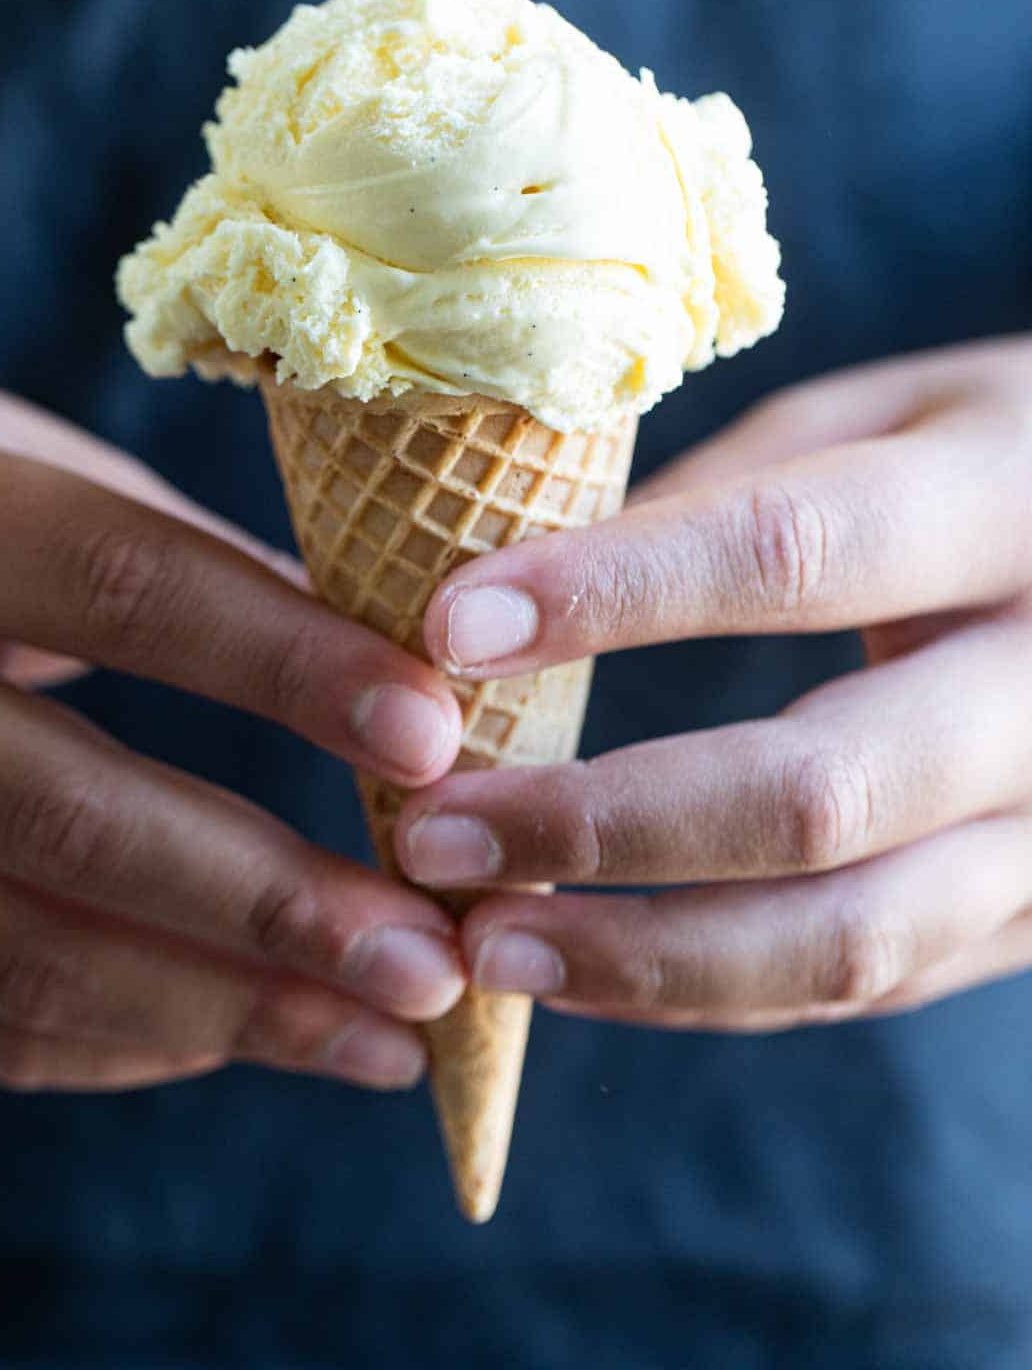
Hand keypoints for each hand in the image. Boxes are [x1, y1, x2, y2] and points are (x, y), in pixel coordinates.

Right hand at [0, 349, 464, 1090]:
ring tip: (381, 1033)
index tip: (435, 737)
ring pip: (11, 952)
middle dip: (269, 903)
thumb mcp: (0, 455)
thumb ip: (165, 550)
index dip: (281, 665)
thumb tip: (379, 652)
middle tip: (433, 956)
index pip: (114, 583)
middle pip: (61, 813)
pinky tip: (234, 1036)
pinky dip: (113, 1043)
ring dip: (219, 1010)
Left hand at [394, 336, 1031, 1030]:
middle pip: (820, 789)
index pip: (795, 552)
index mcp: (1007, 502)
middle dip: (601, 823)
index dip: (613, 595)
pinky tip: (588, 971)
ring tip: (486, 944)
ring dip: (645, 957)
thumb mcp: (892, 416)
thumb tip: (523, 582)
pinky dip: (714, 993)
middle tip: (435, 832)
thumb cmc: (1002, 451)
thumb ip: (728, 494)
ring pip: (850, 933)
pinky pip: (870, 980)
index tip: (449, 625)